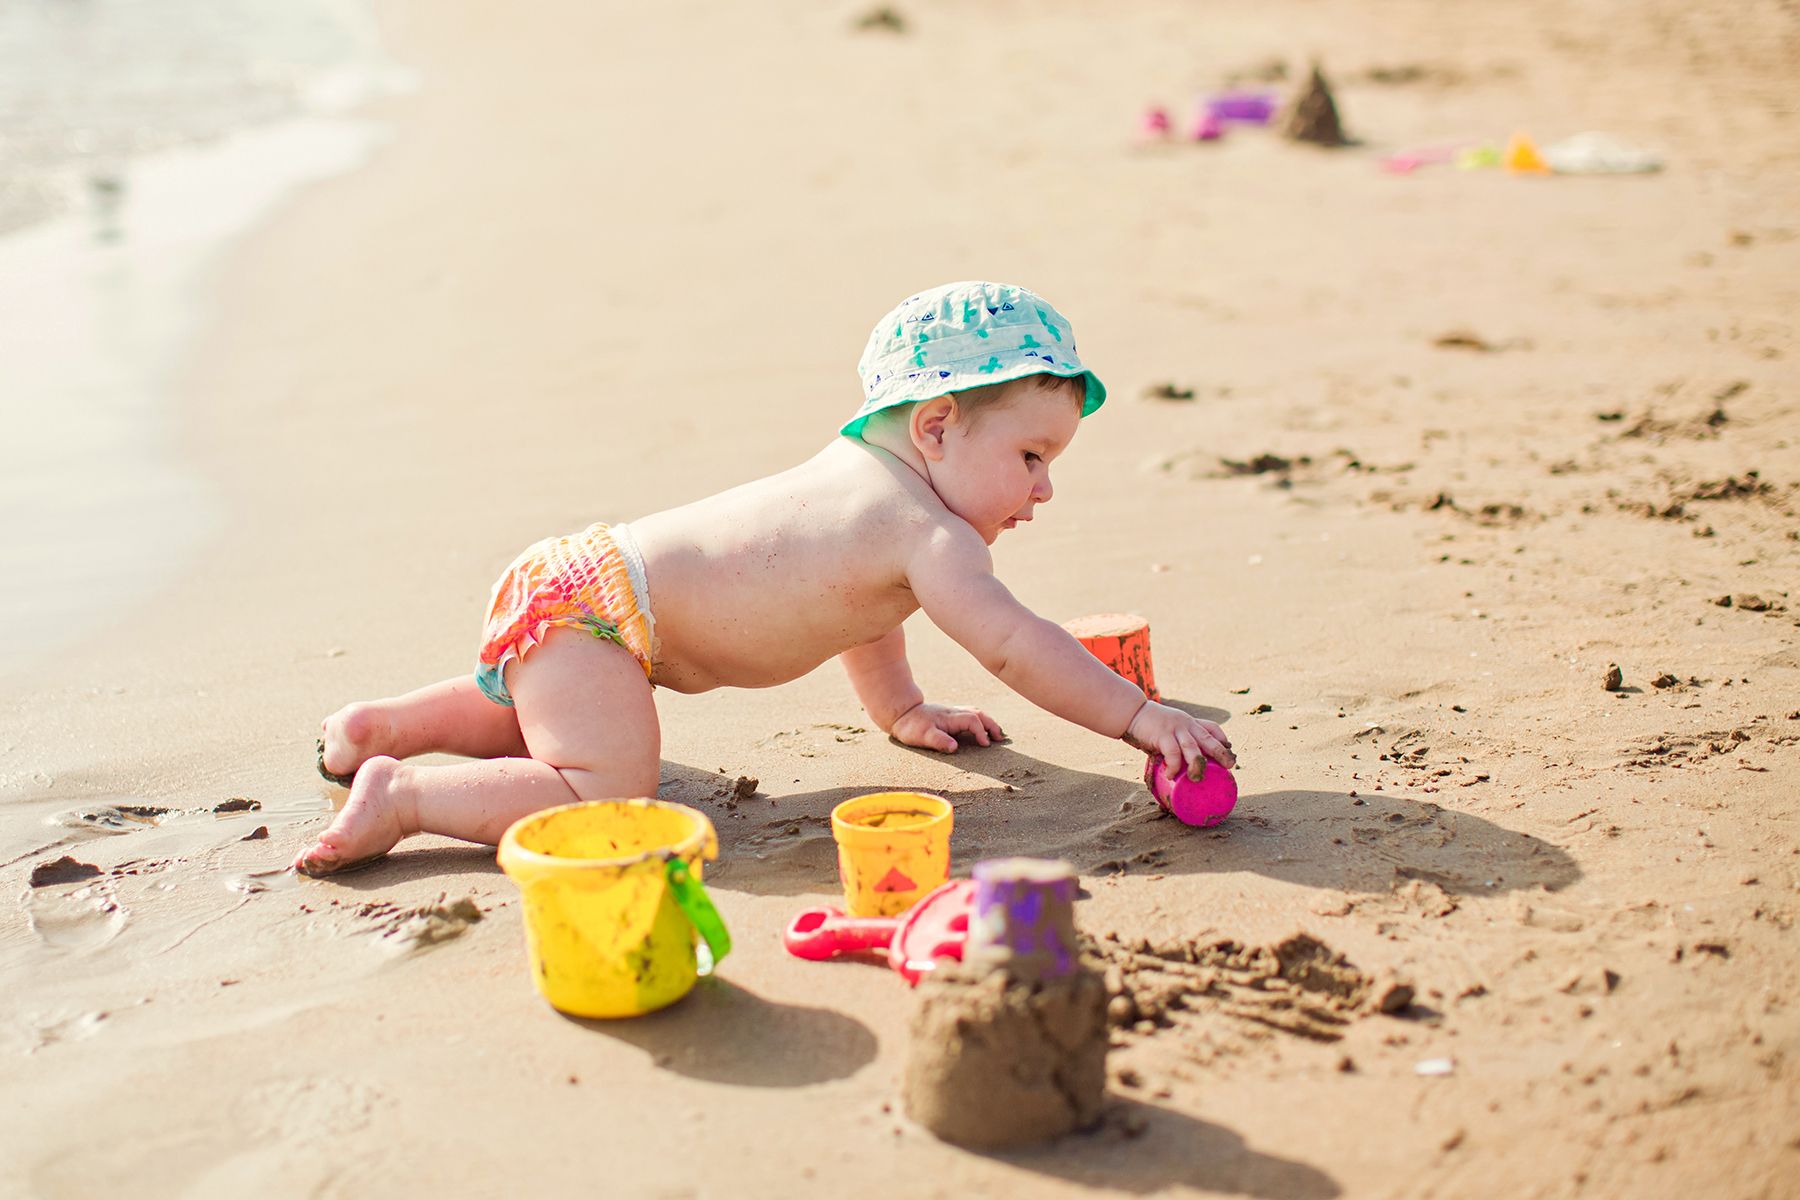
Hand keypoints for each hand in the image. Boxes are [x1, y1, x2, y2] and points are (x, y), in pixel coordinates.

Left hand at [889, 702, 1004, 753]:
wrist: (902, 713)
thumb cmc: (911, 727)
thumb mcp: (922, 736)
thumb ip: (939, 741)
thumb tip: (955, 747)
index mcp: (950, 718)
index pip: (972, 721)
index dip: (981, 732)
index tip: (986, 745)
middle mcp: (953, 712)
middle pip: (979, 714)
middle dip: (991, 725)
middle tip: (1000, 738)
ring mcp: (952, 712)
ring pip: (975, 712)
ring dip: (987, 721)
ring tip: (995, 733)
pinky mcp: (949, 714)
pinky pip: (969, 713)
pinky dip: (979, 719)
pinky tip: (980, 727)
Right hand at [1124, 701, 1234, 777]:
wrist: (1130, 712)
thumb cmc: (1148, 725)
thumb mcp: (1168, 728)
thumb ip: (1176, 741)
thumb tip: (1182, 765)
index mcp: (1189, 722)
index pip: (1212, 728)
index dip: (1222, 739)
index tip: (1228, 750)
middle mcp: (1186, 724)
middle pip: (1208, 739)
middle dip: (1221, 753)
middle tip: (1229, 766)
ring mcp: (1175, 729)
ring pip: (1193, 748)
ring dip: (1197, 765)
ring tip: (1197, 778)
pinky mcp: (1162, 735)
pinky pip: (1173, 753)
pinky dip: (1174, 766)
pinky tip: (1170, 775)